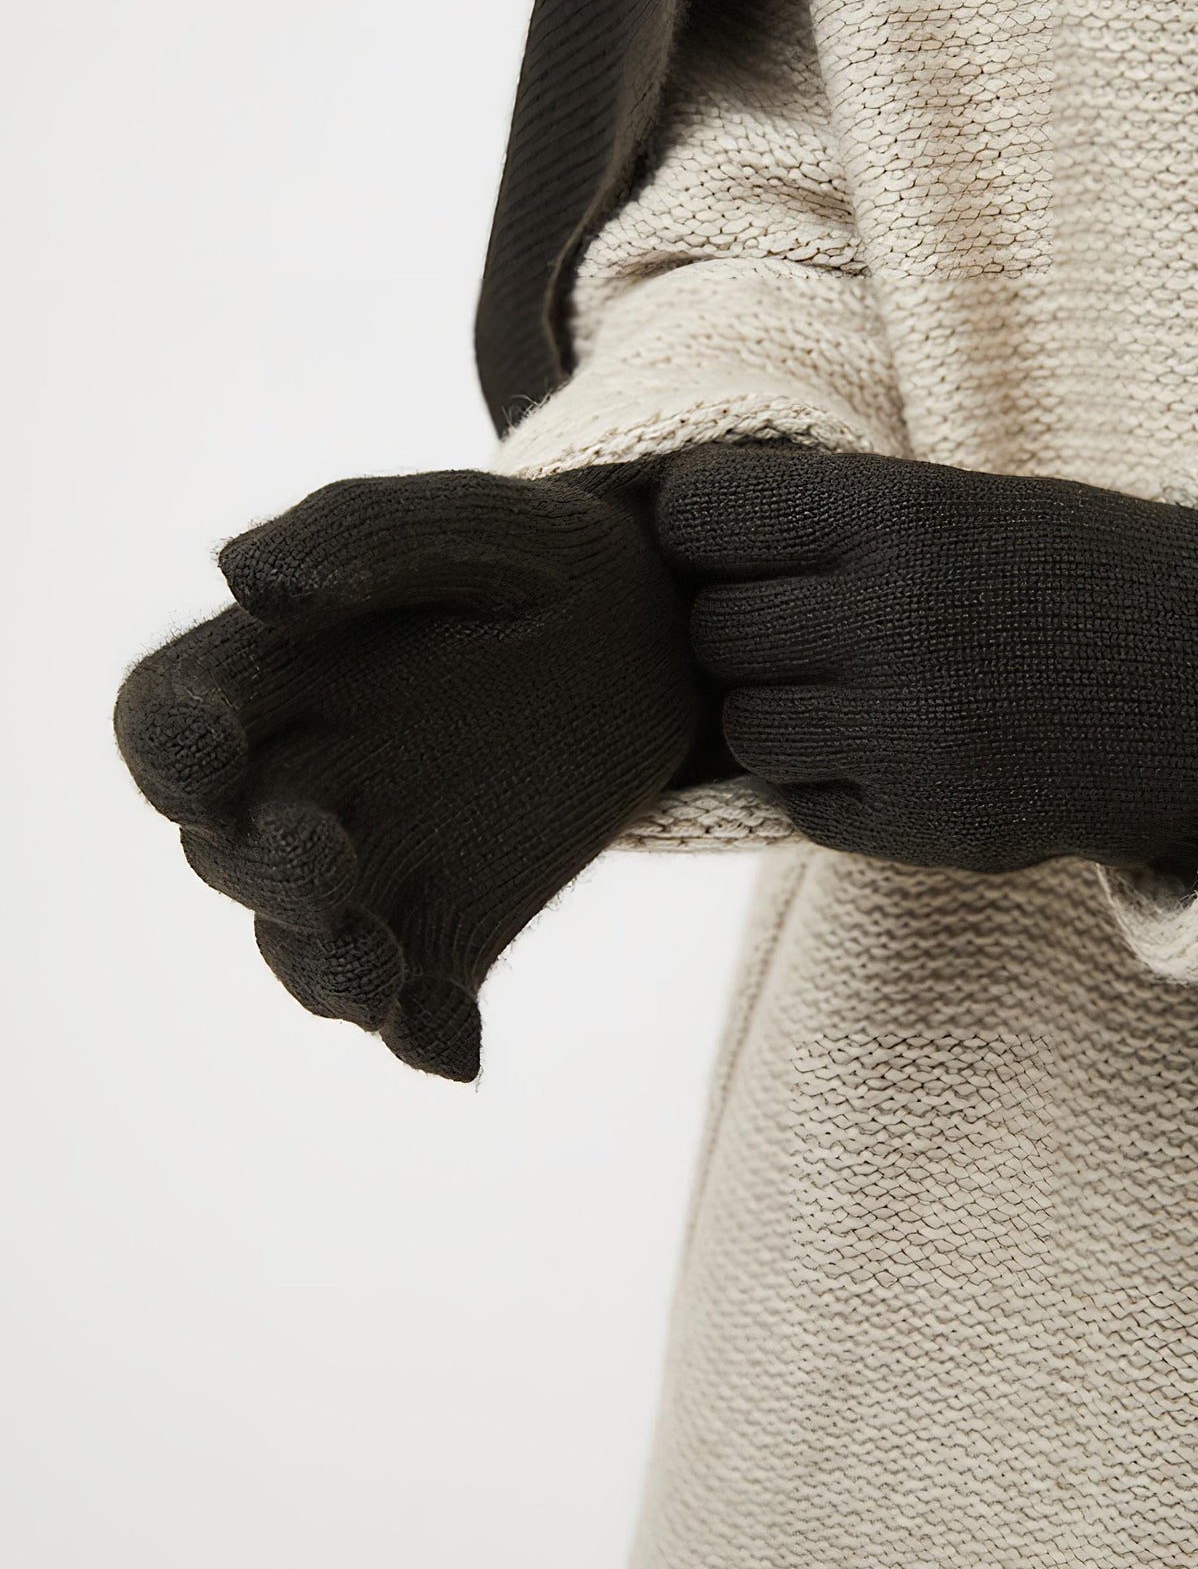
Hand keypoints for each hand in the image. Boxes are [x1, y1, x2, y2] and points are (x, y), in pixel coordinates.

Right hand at [115, 468, 698, 1078]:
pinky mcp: (458, 926)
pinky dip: (426, 1036)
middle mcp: (300, 779)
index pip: (167, 718)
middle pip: (232, 849)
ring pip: (307, 947)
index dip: (169, 751)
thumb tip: (243, 580)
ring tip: (378, 977)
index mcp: (270, 670)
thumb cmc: (537, 559)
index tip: (211, 763)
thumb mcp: (470, 519)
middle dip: (264, 871)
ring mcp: (376, 864)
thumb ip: (357, 533)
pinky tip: (456, 1048)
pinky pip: (421, 1002)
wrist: (660, 636)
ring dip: (325, 973)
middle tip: (324, 865)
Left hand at [656, 444, 1197, 881]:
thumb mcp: (955, 502)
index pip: (702, 514)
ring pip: (746, 728)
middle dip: (740, 627)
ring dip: (776, 711)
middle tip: (806, 623)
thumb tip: (662, 544)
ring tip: (854, 690)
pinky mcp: (930, 825)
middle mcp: (900, 618)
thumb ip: (822, 520)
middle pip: (713, 629)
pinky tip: (893, 749)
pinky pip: (801, 805)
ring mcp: (914, 732)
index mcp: (904, 512)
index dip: (704, 528)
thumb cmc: (1061, 577)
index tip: (737, 538)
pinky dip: (825, 782)